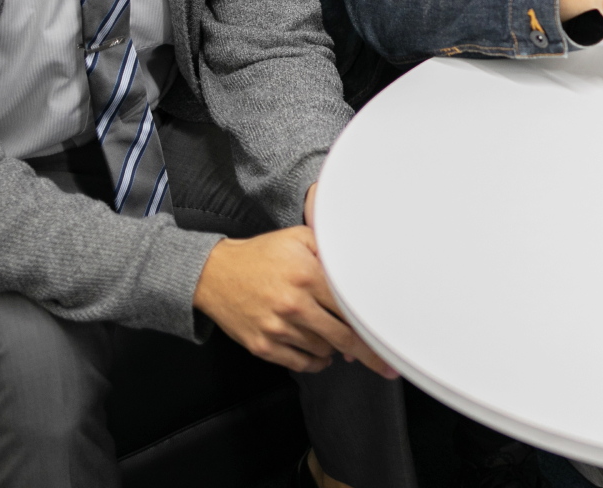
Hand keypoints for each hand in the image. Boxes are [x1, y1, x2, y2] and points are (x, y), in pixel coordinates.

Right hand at [193, 226, 397, 378]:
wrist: (213, 274)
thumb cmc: (260, 255)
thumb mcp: (298, 239)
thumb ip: (331, 249)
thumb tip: (360, 265)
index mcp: (307, 276)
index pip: (350, 308)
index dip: (372, 326)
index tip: (388, 343)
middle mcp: (294, 305)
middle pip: (342, 337)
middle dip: (367, 353)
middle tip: (384, 364)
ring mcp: (277, 328)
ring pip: (323, 351)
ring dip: (336, 349)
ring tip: (339, 340)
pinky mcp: (263, 346)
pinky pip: (300, 363)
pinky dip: (316, 361)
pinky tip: (321, 352)